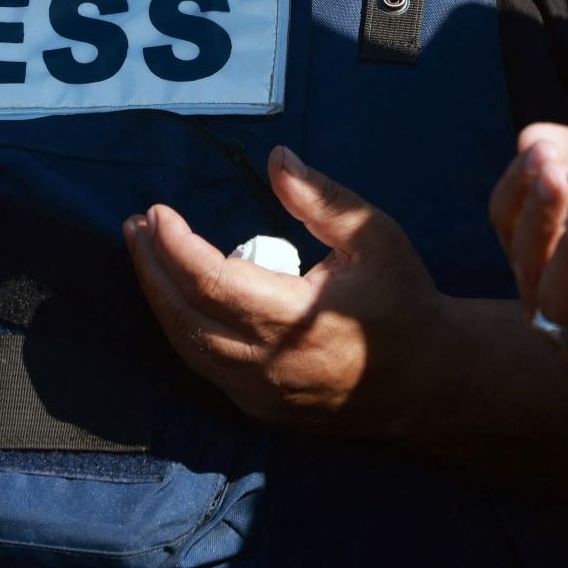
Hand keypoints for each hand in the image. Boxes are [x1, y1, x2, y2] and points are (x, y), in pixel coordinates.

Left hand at [124, 146, 444, 436]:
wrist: (430, 383)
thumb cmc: (402, 301)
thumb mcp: (373, 236)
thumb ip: (321, 198)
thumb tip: (275, 158)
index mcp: (294, 320)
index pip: (211, 282)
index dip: (175, 246)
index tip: (156, 211)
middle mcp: (268, 364)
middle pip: (183, 316)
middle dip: (151, 267)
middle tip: (137, 225)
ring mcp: (260, 394)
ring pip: (186, 347)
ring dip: (157, 297)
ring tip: (145, 251)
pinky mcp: (260, 409)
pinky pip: (204, 367)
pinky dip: (181, 328)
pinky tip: (173, 295)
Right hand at [490, 125, 567, 380]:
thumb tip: (528, 135)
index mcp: (539, 247)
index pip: (505, 213)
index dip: (518, 182)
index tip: (541, 150)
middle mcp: (547, 290)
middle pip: (521, 253)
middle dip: (540, 212)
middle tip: (561, 175)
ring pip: (551, 299)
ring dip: (564, 258)